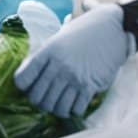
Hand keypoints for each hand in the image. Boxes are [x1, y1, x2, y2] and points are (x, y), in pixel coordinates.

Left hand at [14, 2, 134, 118]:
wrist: (115, 27)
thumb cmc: (88, 28)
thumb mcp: (63, 33)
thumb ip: (49, 50)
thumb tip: (34, 62)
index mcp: (48, 51)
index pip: (23, 78)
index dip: (24, 86)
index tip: (29, 86)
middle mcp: (58, 66)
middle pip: (37, 98)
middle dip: (40, 102)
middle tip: (46, 99)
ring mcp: (74, 77)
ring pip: (55, 107)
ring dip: (57, 109)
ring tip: (61, 104)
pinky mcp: (90, 86)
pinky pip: (76, 109)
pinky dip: (74, 110)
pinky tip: (76, 103)